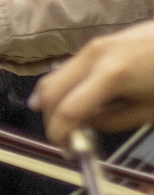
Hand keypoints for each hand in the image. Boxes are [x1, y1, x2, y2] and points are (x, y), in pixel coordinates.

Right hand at [29, 21, 153, 145]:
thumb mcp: (150, 111)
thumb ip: (114, 121)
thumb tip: (88, 126)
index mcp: (110, 75)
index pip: (67, 112)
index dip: (60, 136)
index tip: (68, 152)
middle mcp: (94, 56)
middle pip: (50, 92)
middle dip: (50, 120)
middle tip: (66, 140)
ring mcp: (95, 45)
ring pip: (54, 77)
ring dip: (55, 103)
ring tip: (72, 122)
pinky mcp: (100, 42)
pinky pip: (69, 68)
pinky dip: (66, 87)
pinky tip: (78, 101)